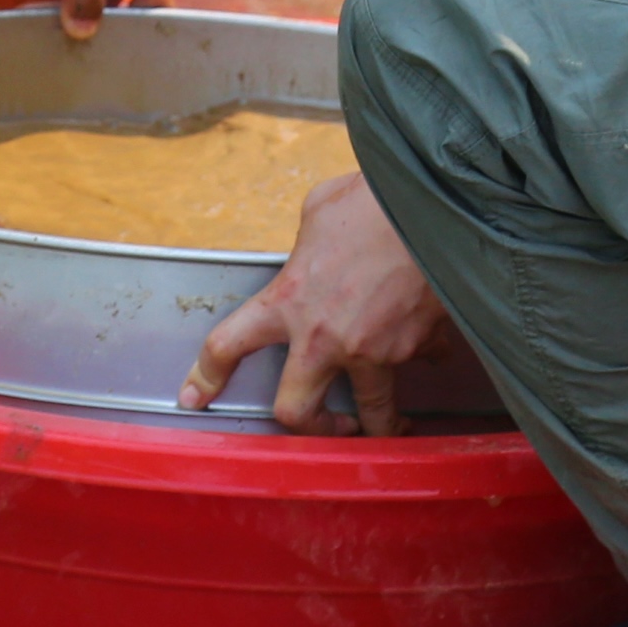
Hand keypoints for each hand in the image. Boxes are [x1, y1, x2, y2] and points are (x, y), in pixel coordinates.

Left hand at [182, 173, 447, 434]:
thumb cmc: (372, 202)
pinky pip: (422, 361)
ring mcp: (371, 350)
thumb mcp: (320, 211)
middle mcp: (323, 337)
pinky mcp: (415, 347)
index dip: (207, 375)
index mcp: (287, 300)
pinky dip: (426, 355)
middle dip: (309, 425)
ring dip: (380, 424)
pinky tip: (431, 343)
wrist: (431, 207)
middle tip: (324, 422)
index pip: (227, 344)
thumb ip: (307, 244)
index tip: (195, 397)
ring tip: (390, 424)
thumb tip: (315, 248)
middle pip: (295, 411)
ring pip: (373, 414)